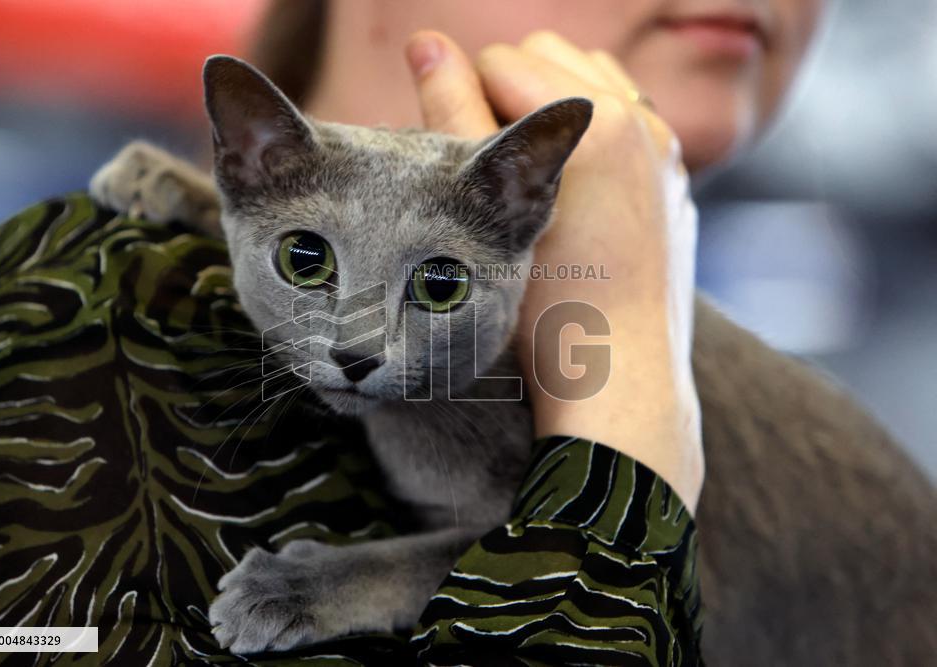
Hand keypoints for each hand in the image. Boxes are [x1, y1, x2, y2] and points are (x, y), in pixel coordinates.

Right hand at [406, 31, 702, 510]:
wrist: (619, 382)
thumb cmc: (545, 307)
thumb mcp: (485, 212)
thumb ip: (453, 115)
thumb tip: (424, 40)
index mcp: (595, 121)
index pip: (500, 62)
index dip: (463, 105)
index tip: (459, 162)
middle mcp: (642, 123)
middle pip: (547, 58)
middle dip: (507, 94)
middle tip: (489, 164)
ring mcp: (665, 151)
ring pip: (590, 83)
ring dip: (549, 106)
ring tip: (528, 173)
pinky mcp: (673, 181)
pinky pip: (626, 121)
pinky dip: (589, 134)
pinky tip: (570, 188)